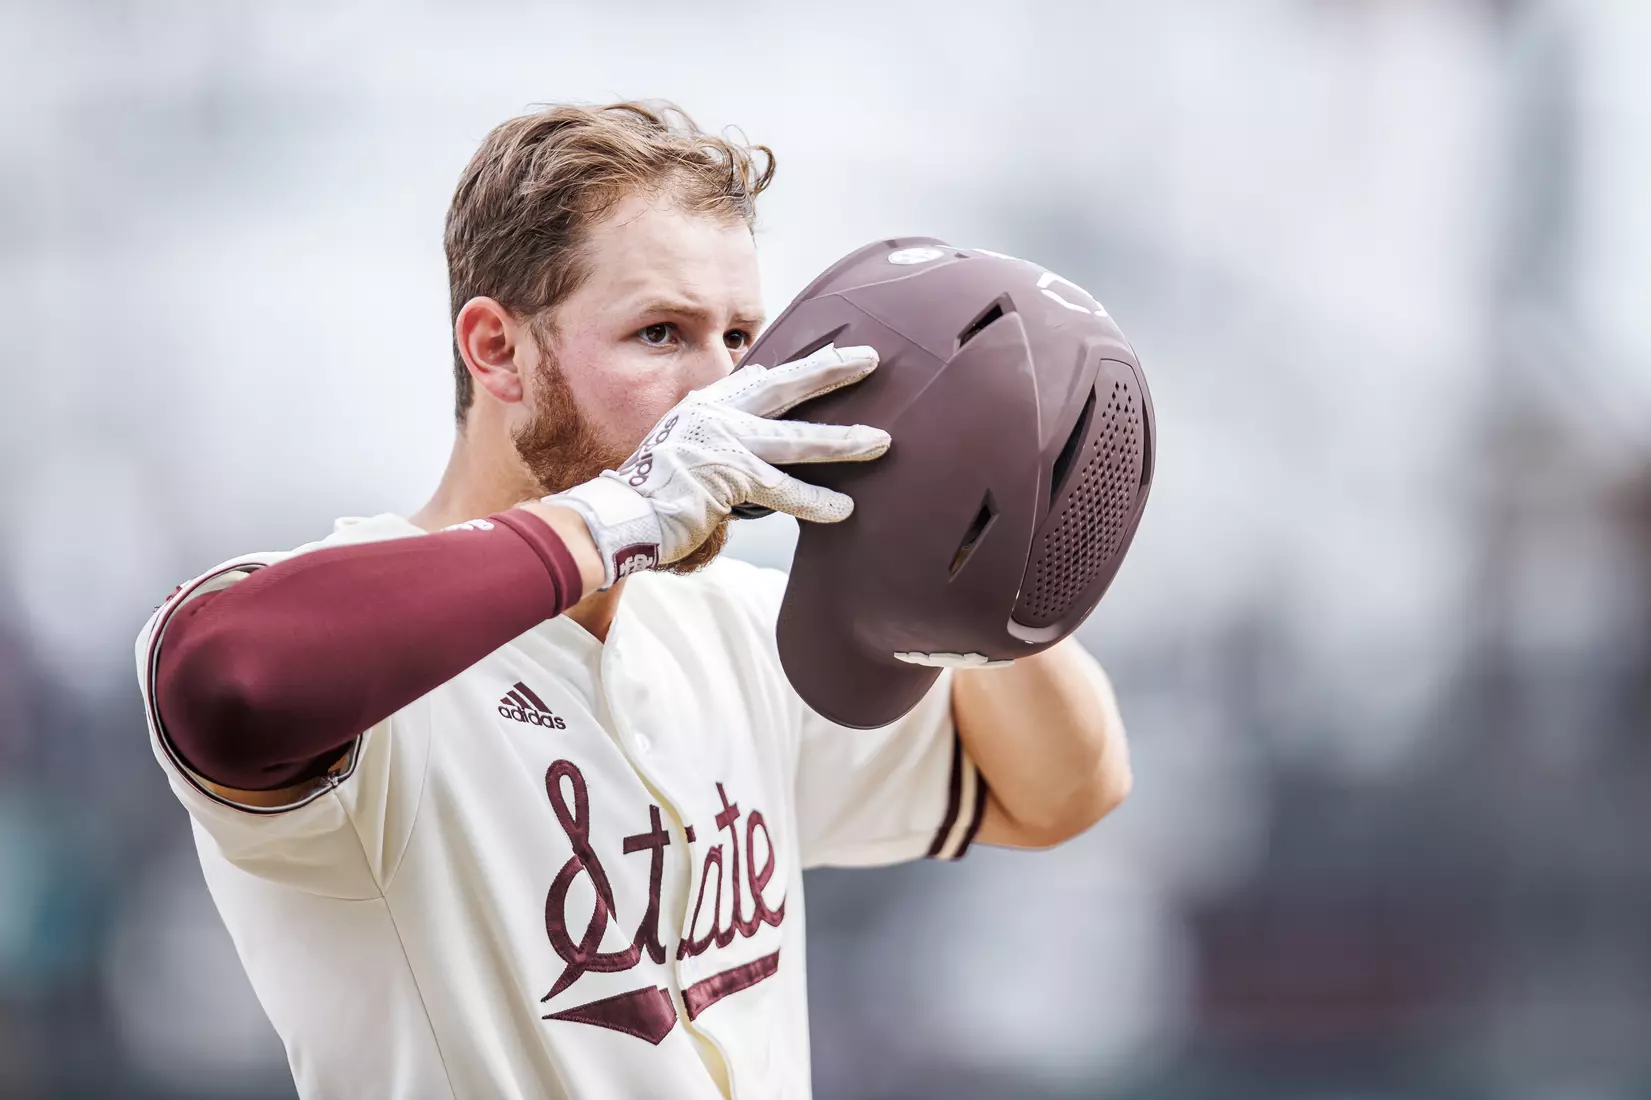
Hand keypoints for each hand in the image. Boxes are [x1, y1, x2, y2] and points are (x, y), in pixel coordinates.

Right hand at [540, 344, 890, 589]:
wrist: (619, 515)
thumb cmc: (654, 491)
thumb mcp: (687, 447)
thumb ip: (722, 431)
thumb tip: (751, 417)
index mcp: (707, 404)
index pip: (764, 377)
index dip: (803, 365)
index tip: (836, 351)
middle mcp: (716, 414)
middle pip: (785, 386)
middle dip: (831, 371)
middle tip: (870, 358)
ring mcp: (723, 443)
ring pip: (796, 438)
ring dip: (842, 440)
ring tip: (880, 442)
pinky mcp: (728, 477)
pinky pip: (783, 490)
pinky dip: (815, 500)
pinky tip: (843, 508)